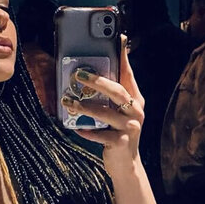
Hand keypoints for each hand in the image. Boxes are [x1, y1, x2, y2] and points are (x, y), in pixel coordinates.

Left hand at [61, 36, 144, 173]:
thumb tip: (87, 74)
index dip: (123, 57)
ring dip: (85, 106)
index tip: (117, 39)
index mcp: (135, 99)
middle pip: (117, 91)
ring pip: (105, 113)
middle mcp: (136, 111)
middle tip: (79, 74)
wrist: (125, 164)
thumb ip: (108, 97)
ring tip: (68, 101)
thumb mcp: (116, 112)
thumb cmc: (116, 133)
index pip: (129, 74)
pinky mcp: (120, 143)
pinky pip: (100, 135)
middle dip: (97, 81)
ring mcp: (130, 128)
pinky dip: (87, 131)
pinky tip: (76, 128)